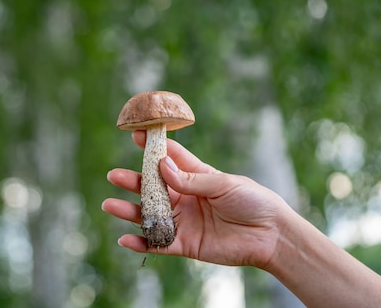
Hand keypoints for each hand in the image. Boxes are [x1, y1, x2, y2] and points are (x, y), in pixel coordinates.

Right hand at [102, 130, 291, 268]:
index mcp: (197, 177)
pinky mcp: (186, 244)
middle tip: (114, 175)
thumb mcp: (224, 183)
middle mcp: (186, 198)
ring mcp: (184, 221)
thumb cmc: (253, 201)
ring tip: (109, 205)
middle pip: (153, 188)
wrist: (271, 235)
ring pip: (150, 216)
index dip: (153, 148)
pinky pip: (159, 244)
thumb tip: (162, 166)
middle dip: (133, 182)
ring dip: (129, 211)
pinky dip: (141, 243)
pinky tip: (125, 239)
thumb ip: (192, 178)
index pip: (170, 160)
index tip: (136, 135)